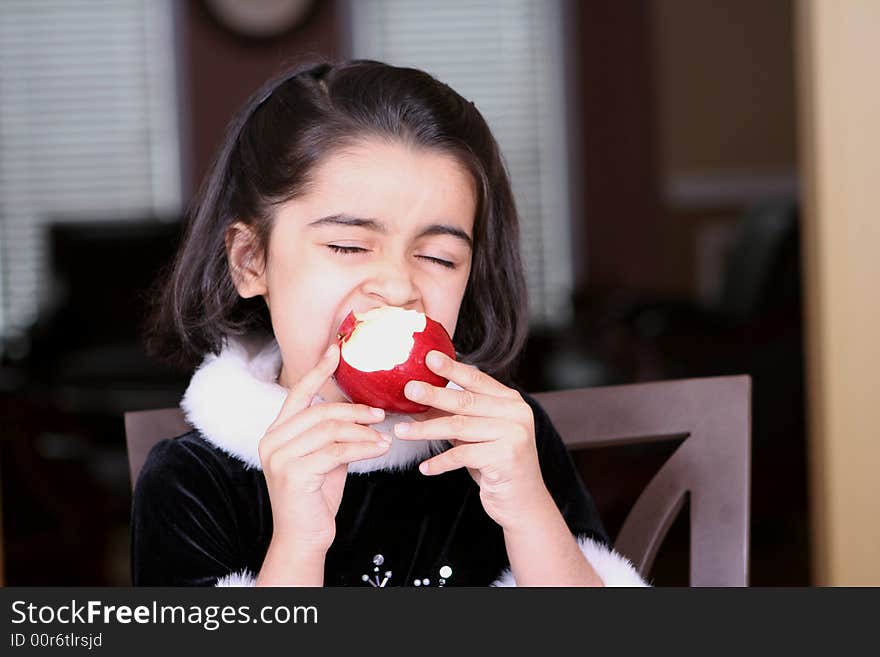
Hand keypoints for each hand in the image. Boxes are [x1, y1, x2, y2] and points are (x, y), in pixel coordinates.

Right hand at [259, 344, 390, 555]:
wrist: (303, 537)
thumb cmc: (316, 497)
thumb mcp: (325, 457)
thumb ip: (332, 434)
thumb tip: (361, 412)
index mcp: (277, 432)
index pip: (298, 393)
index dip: (318, 370)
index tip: (336, 350)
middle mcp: (272, 440)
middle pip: (320, 410)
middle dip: (354, 410)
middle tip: (380, 415)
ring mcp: (279, 457)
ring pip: (330, 430)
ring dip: (362, 431)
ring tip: (383, 438)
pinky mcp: (294, 473)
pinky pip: (336, 451)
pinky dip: (362, 448)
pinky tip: (379, 449)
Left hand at [394, 351, 555, 532]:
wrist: (523, 502)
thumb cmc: (495, 465)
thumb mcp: (476, 436)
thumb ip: (456, 416)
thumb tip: (416, 402)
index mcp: (511, 401)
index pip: (477, 380)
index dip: (452, 368)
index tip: (429, 358)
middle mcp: (516, 413)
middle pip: (466, 402)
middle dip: (433, 395)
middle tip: (408, 390)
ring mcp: (514, 434)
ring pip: (459, 428)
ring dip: (426, 430)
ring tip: (401, 431)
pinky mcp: (506, 457)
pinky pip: (462, 455)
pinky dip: (440, 462)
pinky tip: (424, 468)